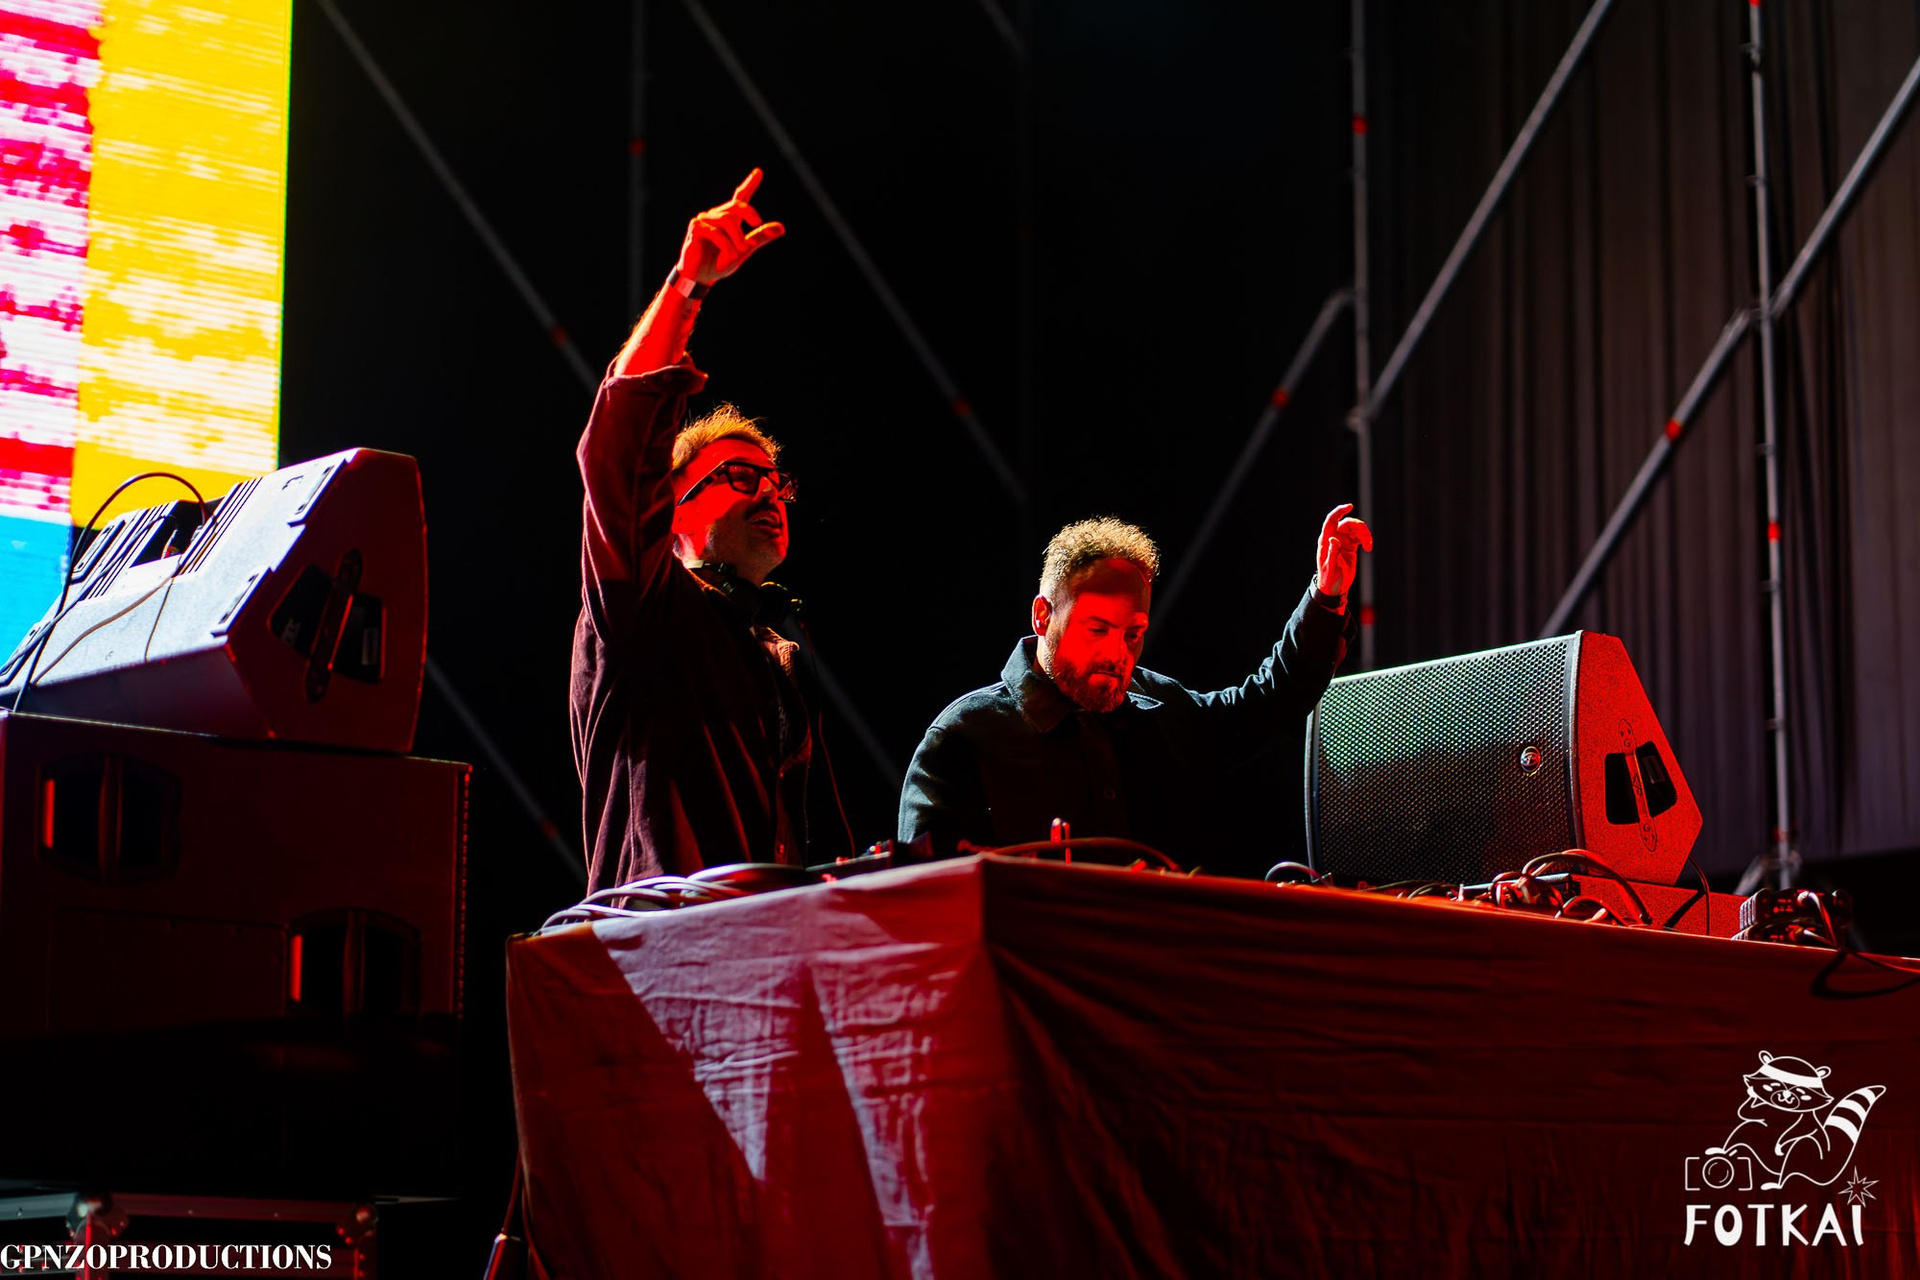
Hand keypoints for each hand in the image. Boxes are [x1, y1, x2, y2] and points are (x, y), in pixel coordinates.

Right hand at [676, 168, 785, 285]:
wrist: (700, 278)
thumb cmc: (720, 262)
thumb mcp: (744, 251)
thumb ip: (760, 238)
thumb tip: (781, 228)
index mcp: (729, 218)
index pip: (739, 198)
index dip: (749, 184)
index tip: (759, 172)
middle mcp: (716, 215)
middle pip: (736, 206)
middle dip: (749, 214)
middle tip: (758, 224)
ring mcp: (703, 220)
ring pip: (727, 220)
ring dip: (737, 237)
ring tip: (741, 251)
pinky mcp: (695, 229)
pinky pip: (715, 232)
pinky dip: (725, 245)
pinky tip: (726, 256)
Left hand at [1315, 502, 1372, 597]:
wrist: (1334, 587)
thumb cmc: (1329, 579)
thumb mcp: (1331, 567)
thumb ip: (1332, 553)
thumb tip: (1334, 539)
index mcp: (1325, 541)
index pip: (1331, 521)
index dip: (1339, 511)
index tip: (1349, 506)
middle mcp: (1334, 538)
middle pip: (1347, 523)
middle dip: (1359, 527)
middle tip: (1366, 538)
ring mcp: (1343, 541)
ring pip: (1355, 529)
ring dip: (1364, 533)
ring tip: (1368, 544)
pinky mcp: (1351, 546)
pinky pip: (1360, 537)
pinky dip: (1366, 539)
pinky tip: (1368, 547)